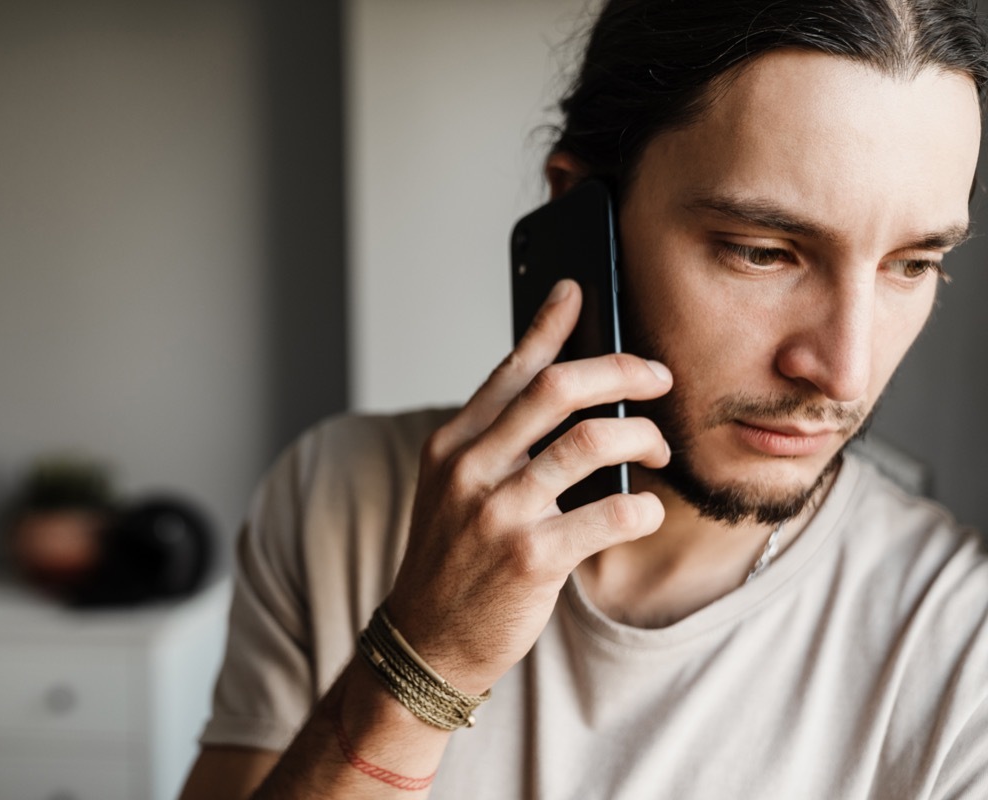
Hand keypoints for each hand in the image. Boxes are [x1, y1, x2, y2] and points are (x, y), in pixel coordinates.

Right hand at [385, 279, 672, 693]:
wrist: (426, 640)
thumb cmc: (452, 561)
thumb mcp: (453, 490)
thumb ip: (496, 443)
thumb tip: (557, 396)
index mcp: (453, 444)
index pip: (510, 369)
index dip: (548, 325)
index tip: (577, 292)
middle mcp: (472, 468)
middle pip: (560, 389)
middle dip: (622, 371)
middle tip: (657, 377)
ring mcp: (500, 512)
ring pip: (594, 442)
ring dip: (644, 438)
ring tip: (658, 450)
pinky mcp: (533, 557)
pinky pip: (612, 512)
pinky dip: (644, 508)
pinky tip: (645, 512)